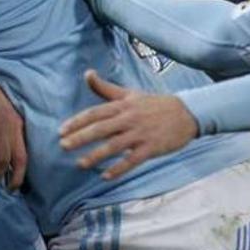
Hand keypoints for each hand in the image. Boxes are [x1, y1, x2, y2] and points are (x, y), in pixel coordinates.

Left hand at [58, 70, 197, 178]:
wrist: (187, 113)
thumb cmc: (153, 104)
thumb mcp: (129, 93)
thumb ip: (105, 87)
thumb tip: (87, 73)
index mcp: (122, 105)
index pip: (95, 113)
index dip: (77, 121)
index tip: (61, 130)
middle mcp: (129, 118)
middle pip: (101, 129)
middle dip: (80, 138)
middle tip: (63, 146)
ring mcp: (140, 134)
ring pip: (114, 146)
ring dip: (96, 156)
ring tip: (80, 164)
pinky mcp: (151, 148)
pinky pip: (133, 160)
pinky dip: (119, 168)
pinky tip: (105, 176)